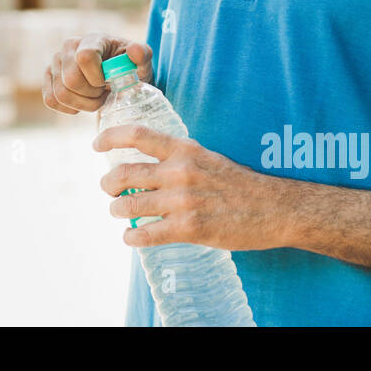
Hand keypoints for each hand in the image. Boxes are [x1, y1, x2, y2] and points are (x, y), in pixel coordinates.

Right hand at [42, 33, 152, 115]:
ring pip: (60, 94)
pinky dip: (69, 108)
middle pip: (71, 81)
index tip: (108, 81)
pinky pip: (50, 100)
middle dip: (92, 94)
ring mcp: (55, 61)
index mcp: (92, 39)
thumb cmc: (129, 68)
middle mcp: (68, 47)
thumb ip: (143, 56)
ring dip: (82, 104)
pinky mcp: (48, 77)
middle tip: (104, 93)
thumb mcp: (141, 63)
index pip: (84, 58)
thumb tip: (135, 50)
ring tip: (96, 97)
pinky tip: (82, 102)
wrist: (117, 74)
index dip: (97, 77)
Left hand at [93, 125, 287, 251]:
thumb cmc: (240, 183)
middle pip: (124, 173)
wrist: (275, 208)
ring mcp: (183, 201)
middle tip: (107, 189)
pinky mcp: (189, 229)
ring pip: (130, 205)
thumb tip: (149, 161)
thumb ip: (179, 157)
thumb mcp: (208, 157)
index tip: (95, 144)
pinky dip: (132, 236)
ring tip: (118, 212)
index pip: (137, 135)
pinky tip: (130, 236)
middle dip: (107, 183)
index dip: (110, 137)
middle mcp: (180, 171)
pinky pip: (147, 234)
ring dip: (116, 210)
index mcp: (185, 149)